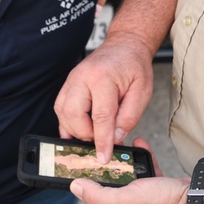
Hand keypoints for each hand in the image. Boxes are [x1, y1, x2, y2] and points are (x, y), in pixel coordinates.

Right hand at [54, 33, 153, 162]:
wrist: (124, 46)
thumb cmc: (134, 66)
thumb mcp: (142, 91)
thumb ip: (129, 116)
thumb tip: (115, 138)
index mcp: (103, 77)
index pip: (100, 117)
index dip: (102, 141)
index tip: (103, 157)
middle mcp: (82, 77)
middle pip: (74, 114)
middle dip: (85, 134)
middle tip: (100, 140)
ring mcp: (72, 79)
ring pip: (62, 112)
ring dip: (75, 129)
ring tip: (92, 133)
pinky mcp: (68, 84)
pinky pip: (60, 107)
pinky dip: (67, 121)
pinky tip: (78, 129)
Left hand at [70, 138, 189, 203]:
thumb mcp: (123, 200)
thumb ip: (97, 195)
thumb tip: (75, 187)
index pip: (94, 192)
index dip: (88, 175)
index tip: (83, 157)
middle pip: (112, 180)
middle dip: (108, 162)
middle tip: (105, 144)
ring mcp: (144, 196)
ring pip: (129, 172)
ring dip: (126, 156)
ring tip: (122, 142)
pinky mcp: (158, 186)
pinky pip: (146, 168)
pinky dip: (143, 155)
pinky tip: (140, 144)